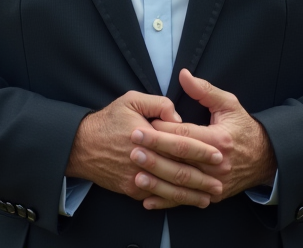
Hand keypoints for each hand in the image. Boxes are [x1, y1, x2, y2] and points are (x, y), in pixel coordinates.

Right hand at [65, 91, 222, 206]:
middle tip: (221, 182)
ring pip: (171, 190)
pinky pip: (156, 197)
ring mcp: (138, 178)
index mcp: (149, 136)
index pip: (182, 146)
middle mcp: (145, 160)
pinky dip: (173, 201)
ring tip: (208, 196)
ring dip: (192, 195)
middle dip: (203, 179)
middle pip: (181, 172)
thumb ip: (158, 103)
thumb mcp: (131, 100)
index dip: (202, 151)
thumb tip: (177, 116)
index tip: (218, 155)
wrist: (81, 146)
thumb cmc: (107, 121)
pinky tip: (185, 202)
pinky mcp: (131, 190)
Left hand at [130, 69, 276, 207]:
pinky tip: (147, 200)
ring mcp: (215, 182)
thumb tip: (183, 75)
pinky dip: (166, 201)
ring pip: (182, 183)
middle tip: (131, 146)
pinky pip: (187, 200)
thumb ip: (204, 90)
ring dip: (157, 181)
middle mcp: (217, 163)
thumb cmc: (243, 127)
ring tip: (135, 174)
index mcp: (219, 139)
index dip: (162, 131)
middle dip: (154, 153)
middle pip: (180, 159)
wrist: (266, 158)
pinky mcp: (213, 195)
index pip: (185, 135)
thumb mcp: (229, 104)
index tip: (141, 126)